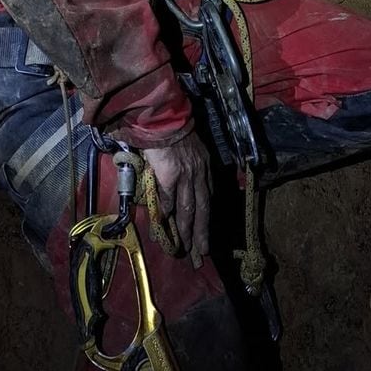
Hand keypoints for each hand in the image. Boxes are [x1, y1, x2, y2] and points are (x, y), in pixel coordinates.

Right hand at [143, 131, 210, 256]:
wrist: (162, 117)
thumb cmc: (172, 130)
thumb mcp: (187, 149)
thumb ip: (185, 167)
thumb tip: (176, 187)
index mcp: (203, 166)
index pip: (207, 196)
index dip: (206, 216)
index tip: (206, 231)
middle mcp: (198, 173)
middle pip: (202, 209)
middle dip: (203, 232)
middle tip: (201, 253)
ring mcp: (186, 176)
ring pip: (188, 210)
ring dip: (188, 231)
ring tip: (186, 249)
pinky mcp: (171, 176)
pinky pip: (168, 200)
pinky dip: (167, 215)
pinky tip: (165, 227)